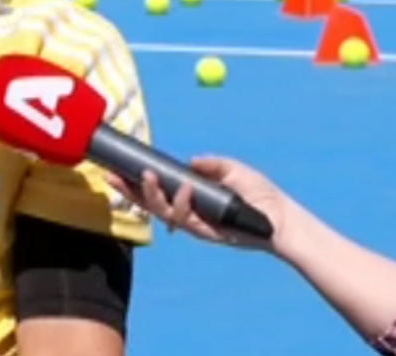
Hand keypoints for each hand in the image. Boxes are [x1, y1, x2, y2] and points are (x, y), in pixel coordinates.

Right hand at [108, 155, 288, 249]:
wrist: (282, 219)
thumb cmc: (261, 195)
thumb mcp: (234, 170)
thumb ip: (211, 164)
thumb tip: (189, 162)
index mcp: (191, 196)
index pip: (157, 189)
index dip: (136, 182)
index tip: (119, 169)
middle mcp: (188, 211)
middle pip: (151, 203)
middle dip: (130, 191)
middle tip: (113, 177)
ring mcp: (195, 223)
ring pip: (163, 212)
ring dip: (152, 195)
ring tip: (148, 176)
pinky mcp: (205, 233)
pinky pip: (185, 219)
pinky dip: (182, 202)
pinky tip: (185, 188)